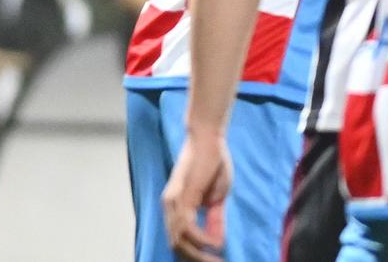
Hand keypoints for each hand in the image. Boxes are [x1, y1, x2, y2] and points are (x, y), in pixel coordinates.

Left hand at [162, 129, 231, 261]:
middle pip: (176, 246)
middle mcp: (169, 208)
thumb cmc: (213, 163)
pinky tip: (215, 244)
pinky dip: (201, 239)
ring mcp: (173, 203)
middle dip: (196, 260)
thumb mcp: (217, 196)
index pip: (178, 240)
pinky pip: (187, 227)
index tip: (214, 261)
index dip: (194, 255)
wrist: (209, 138)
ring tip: (217, 260)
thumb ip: (215, 219)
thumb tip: (217, 242)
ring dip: (199, 255)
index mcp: (176, 208)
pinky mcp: (181, 197)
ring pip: (179, 241)